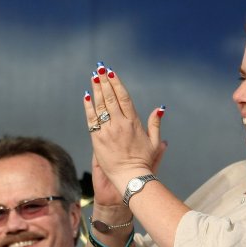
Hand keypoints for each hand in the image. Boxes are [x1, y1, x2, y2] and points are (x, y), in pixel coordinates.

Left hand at [82, 64, 164, 191]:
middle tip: (100, 69)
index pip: (124, 98)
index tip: (112, 73)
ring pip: (100, 106)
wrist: (130, 177)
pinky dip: (88, 107)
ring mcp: (108, 131)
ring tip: (93, 77)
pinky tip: (86, 96)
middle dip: (105, 82)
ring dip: (96, 90)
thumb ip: (155, 124)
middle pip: (110, 98)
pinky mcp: (98, 139)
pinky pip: (92, 120)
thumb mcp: (154, 142)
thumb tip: (159, 109)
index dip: (117, 84)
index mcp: (134, 122)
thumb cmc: (144, 162)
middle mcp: (120, 124)